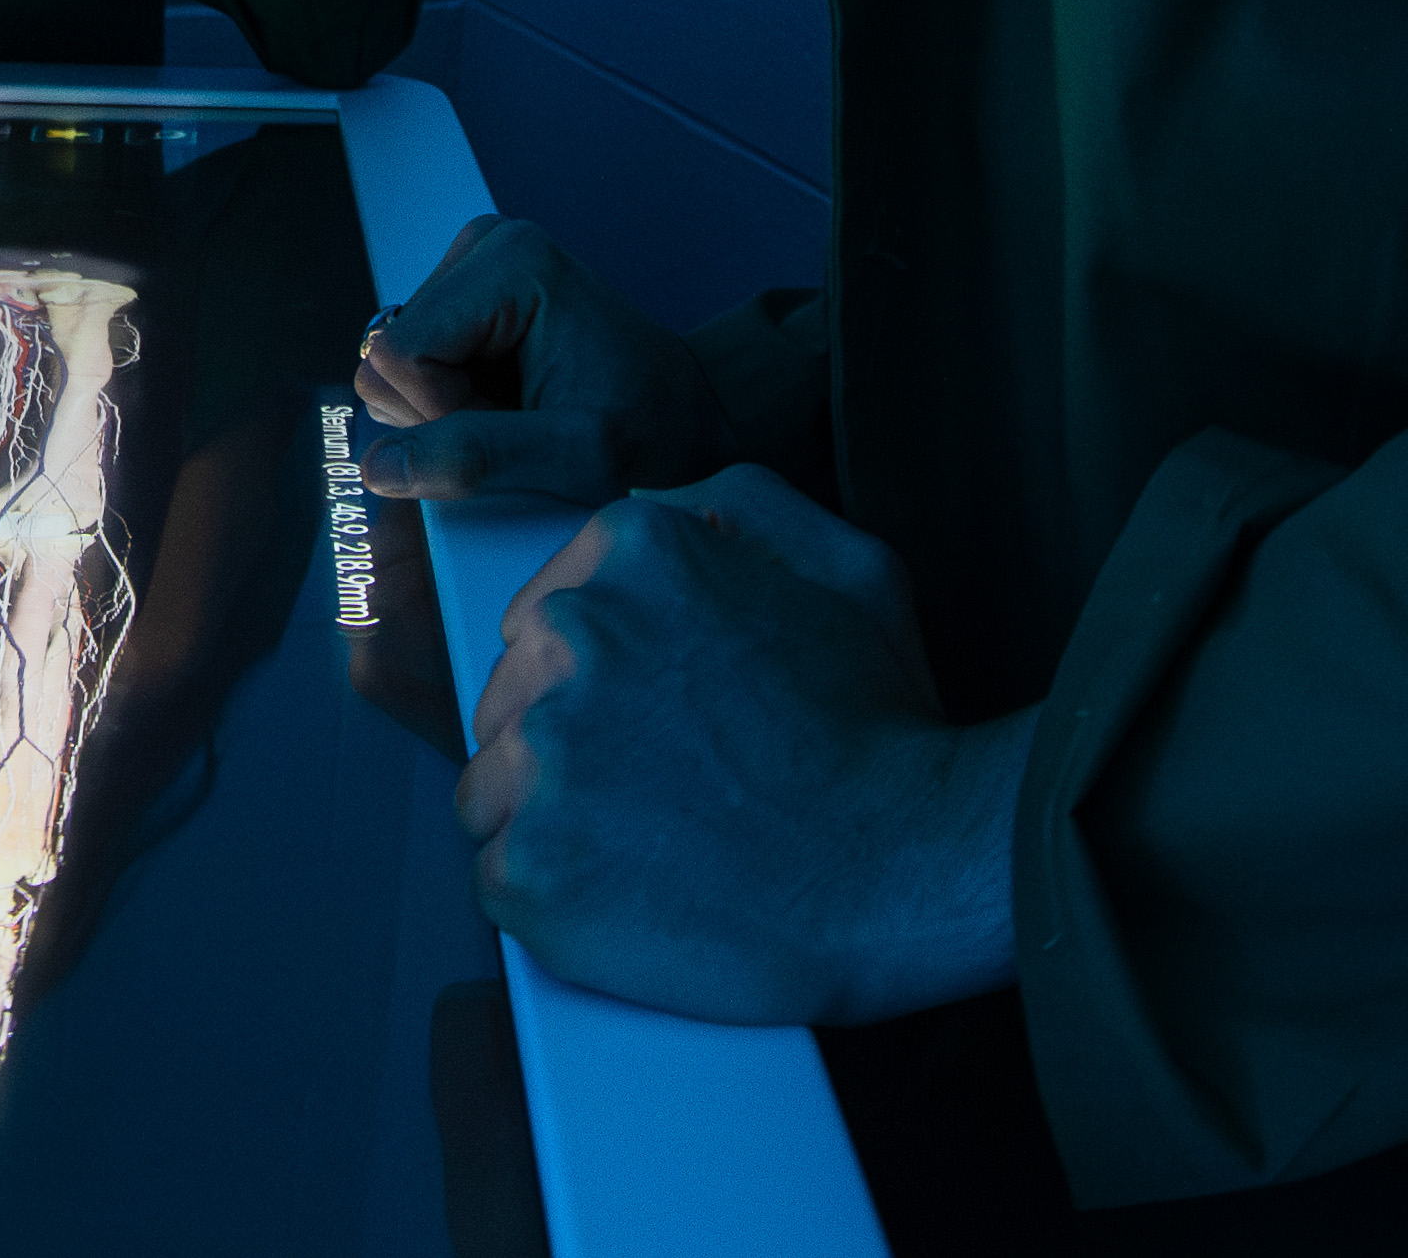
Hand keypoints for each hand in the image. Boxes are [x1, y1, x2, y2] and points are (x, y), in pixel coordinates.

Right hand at [354, 215, 740, 504]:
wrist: (687, 415)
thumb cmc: (653, 425)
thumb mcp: (577, 455)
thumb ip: (478, 457)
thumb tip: (381, 468)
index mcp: (511, 263)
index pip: (400, 358)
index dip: (444, 414)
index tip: (516, 429)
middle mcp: (484, 248)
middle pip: (389, 359)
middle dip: (445, 411)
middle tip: (522, 424)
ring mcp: (471, 271)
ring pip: (395, 367)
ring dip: (450, 409)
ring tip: (521, 414)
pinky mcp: (465, 299)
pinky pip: (414, 367)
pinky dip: (455, 400)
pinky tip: (509, 401)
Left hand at [460, 465, 1024, 1022]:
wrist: (914, 873)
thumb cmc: (888, 732)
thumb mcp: (849, 570)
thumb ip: (741, 510)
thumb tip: (662, 504)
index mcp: (628, 556)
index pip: (541, 622)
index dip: (596, 686)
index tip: (657, 726)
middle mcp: (566, 638)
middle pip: (511, 702)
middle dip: (570, 749)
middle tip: (665, 796)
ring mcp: (541, 755)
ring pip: (493, 790)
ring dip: (554, 823)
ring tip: (653, 852)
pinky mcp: (531, 866)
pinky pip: (500, 878)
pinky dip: (554, 900)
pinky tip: (632, 903)